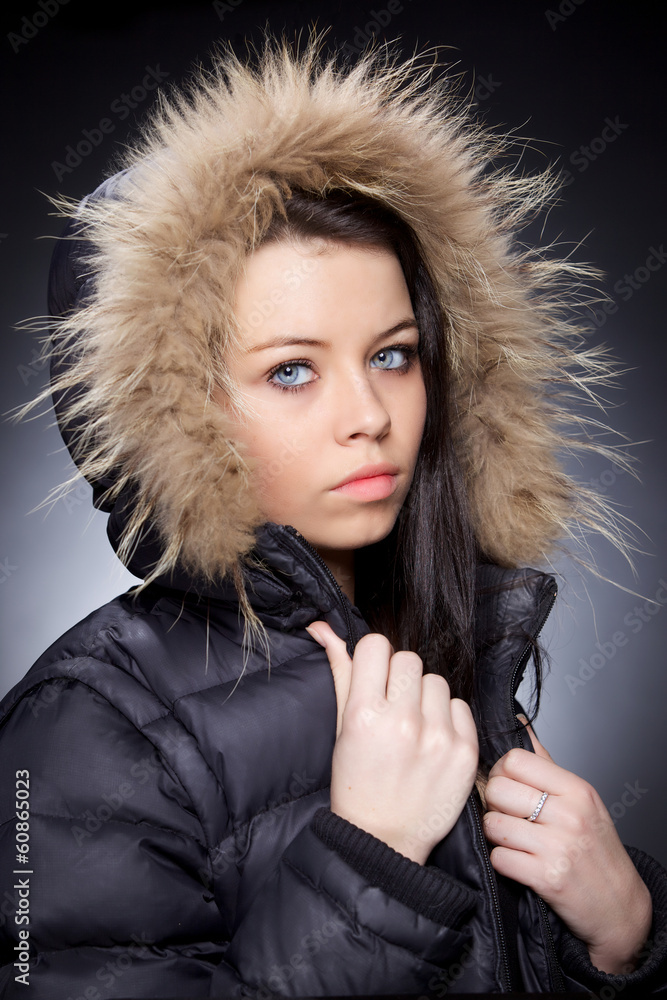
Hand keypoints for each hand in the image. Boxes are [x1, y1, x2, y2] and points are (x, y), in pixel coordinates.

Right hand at [306, 621, 478, 864]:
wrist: (384, 841)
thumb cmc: (356, 783)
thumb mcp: (342, 728)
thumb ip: (340, 673)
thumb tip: (324, 628)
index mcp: (364, 713)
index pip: (376, 645)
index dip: (374, 659)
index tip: (373, 679)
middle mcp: (402, 721)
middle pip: (409, 659)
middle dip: (400, 679)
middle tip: (393, 708)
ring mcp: (437, 736)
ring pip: (436, 681)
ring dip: (425, 698)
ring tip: (414, 728)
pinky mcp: (465, 751)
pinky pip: (460, 706)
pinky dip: (448, 719)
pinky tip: (433, 741)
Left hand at [483, 717, 651, 973]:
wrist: (620, 906)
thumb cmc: (596, 850)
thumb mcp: (580, 800)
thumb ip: (545, 764)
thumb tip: (518, 724)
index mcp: (576, 790)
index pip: (515, 760)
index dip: (502, 772)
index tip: (506, 785)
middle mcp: (569, 815)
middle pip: (498, 789)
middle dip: (494, 804)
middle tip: (506, 815)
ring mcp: (558, 846)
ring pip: (493, 824)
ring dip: (495, 835)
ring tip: (513, 840)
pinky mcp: (546, 877)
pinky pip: (499, 858)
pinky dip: (502, 861)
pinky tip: (518, 862)